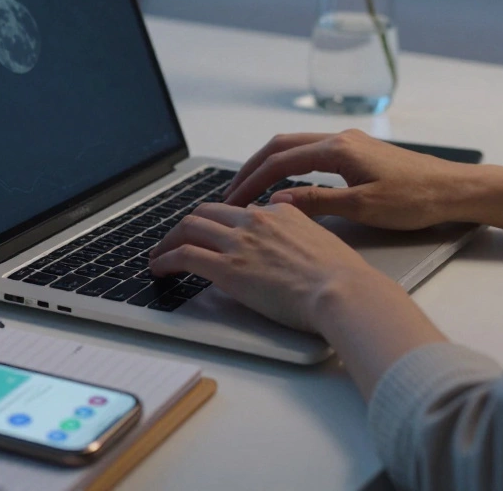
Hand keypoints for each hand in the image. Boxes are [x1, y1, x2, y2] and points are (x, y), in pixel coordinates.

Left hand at [147, 201, 382, 332]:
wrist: (342, 291)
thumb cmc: (342, 277)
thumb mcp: (324, 239)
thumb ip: (303, 228)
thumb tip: (292, 224)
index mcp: (280, 212)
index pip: (241, 211)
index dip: (223, 223)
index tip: (215, 234)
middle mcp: (255, 220)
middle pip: (208, 212)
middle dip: (189, 225)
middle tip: (179, 239)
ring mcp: (239, 242)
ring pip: (189, 227)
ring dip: (169, 240)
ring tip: (160, 255)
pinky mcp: (226, 267)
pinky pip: (184, 255)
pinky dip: (166, 259)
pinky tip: (160, 268)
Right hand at [223, 129, 470, 229]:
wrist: (456, 190)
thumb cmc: (416, 200)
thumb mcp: (363, 207)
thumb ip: (318, 203)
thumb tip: (278, 202)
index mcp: (338, 149)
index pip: (279, 161)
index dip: (251, 181)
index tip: (233, 201)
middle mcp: (340, 139)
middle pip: (281, 146)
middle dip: (252, 167)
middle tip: (232, 192)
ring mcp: (350, 144)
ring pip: (296, 147)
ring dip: (270, 166)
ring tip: (251, 189)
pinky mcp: (359, 153)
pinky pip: (312, 154)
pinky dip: (290, 167)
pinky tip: (287, 186)